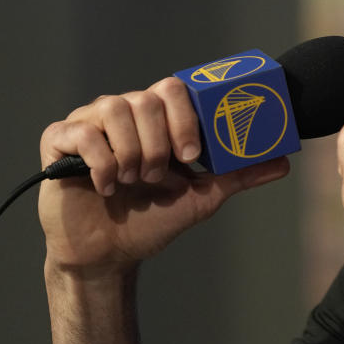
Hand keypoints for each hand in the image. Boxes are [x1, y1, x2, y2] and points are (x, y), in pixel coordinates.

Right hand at [38, 76, 289, 272]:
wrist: (109, 254)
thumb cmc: (153, 218)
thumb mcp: (203, 196)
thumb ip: (239, 174)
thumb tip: (284, 161)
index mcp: (156, 118)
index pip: (173, 89)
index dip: (186, 117)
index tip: (192, 156)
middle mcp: (123, 112)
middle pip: (146, 98)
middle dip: (158, 143)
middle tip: (158, 176)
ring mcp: (90, 123)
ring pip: (115, 109)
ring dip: (131, 153)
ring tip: (131, 182)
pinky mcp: (59, 141)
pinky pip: (82, 132)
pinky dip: (100, 161)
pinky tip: (104, 187)